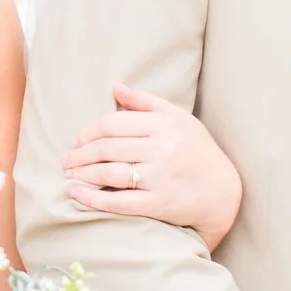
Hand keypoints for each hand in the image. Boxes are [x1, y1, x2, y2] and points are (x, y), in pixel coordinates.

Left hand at [63, 85, 243, 248]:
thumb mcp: (179, 119)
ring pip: (108, 172)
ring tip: (69, 175)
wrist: (223, 192)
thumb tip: (115, 87)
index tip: (77, 140)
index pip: (113, 123)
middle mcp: (162, 149)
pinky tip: (76, 195)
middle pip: (106, 147)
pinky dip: (92, 198)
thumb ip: (146, 102)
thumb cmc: (198, 151)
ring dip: (82, 173)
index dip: (88, 132)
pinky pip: (117, 202)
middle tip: (66, 159)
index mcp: (165, 124)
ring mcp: (160, 177)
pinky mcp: (159, 204)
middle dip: (79, 154)